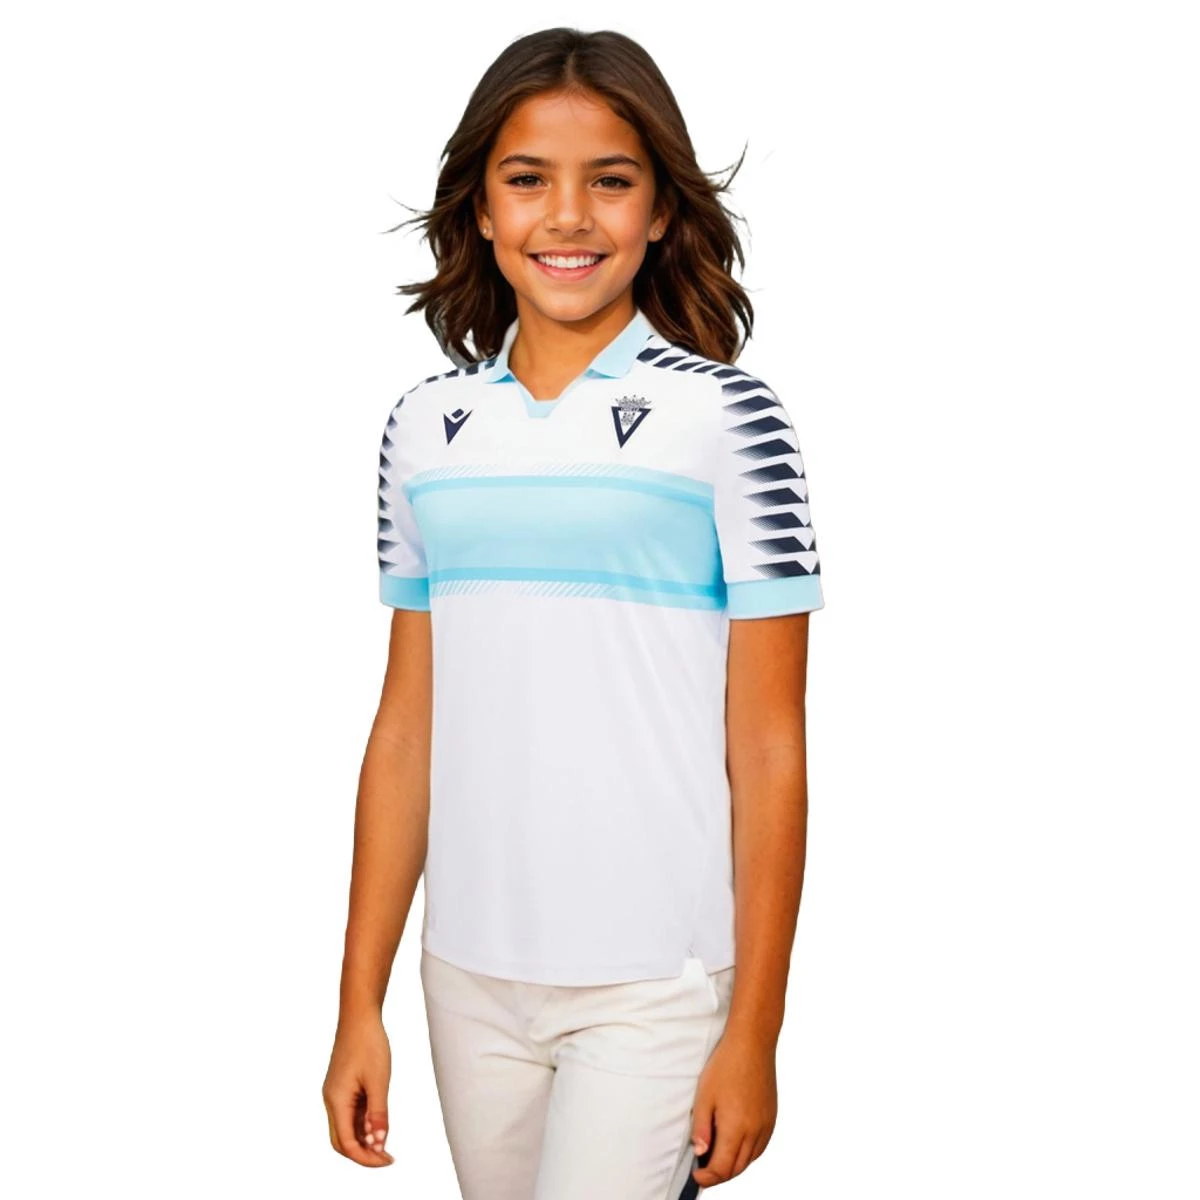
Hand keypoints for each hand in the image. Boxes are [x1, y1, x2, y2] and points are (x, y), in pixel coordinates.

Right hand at [322, 1011, 394, 1166]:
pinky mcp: (342, 1087)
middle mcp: (331, 1100)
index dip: (366, 1158)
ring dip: (363, 1140)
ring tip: (386, 1145)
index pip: (347, 1143)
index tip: (387, 1161)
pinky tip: (379, 1126)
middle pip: (341, 1141)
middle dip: (362, 1154)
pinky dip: (363, 1125)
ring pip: (345, 1128)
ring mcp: (336, 1094)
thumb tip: (379, 1144)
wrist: (359, 1016)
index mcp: (336, 1101)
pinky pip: (350, 1114)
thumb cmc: (369, 1044)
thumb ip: (378, 1114)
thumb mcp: (379, 1080)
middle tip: (387, 1158)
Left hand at [689, 1029, 777, 1187]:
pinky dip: (748, 1153)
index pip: (722, 1168)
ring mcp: (766, 1125)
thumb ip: (701, 1128)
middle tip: (704, 1170)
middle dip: (719, 1175)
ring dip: (734, 1165)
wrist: (752, 1044)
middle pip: (737, 1168)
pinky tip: (737, 1146)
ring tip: (717, 1158)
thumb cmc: (726, 1065)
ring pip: (750, 1159)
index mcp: (736, 1128)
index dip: (707, 1177)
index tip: (696, 1175)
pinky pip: (760, 1147)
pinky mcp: (771, 1117)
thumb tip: (700, 1153)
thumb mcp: (704, 1096)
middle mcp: (755, 1132)